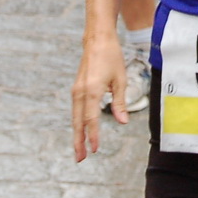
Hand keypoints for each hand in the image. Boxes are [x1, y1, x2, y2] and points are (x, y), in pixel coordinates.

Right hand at [72, 35, 127, 160]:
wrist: (97, 39)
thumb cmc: (111, 57)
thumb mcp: (120, 79)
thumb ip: (120, 102)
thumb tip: (122, 122)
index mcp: (91, 90)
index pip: (91, 119)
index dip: (93, 135)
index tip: (95, 149)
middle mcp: (80, 92)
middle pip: (77, 122)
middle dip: (79, 141)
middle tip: (80, 158)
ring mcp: (76, 90)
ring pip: (75, 117)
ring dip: (77, 133)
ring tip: (79, 149)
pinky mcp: (77, 88)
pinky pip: (76, 109)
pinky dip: (77, 122)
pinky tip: (81, 130)